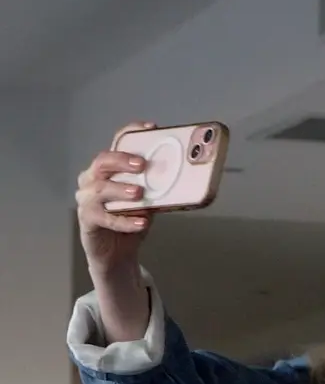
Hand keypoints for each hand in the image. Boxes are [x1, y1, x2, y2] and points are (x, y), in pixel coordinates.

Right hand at [76, 123, 155, 272]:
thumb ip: (156, 190)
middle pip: (103, 162)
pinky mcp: (87, 220)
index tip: (151, 128)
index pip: (117, 143)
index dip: (131, 132)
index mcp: (108, 169)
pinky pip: (105, 218)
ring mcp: (86, 199)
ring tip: (139, 193)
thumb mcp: (147, 203)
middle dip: (122, 160)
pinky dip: (125, 221)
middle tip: (141, 165)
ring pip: (100, 188)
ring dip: (121, 190)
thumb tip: (179, 179)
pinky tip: (141, 222)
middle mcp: (92, 179)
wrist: (116, 255)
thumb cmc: (129, 223)